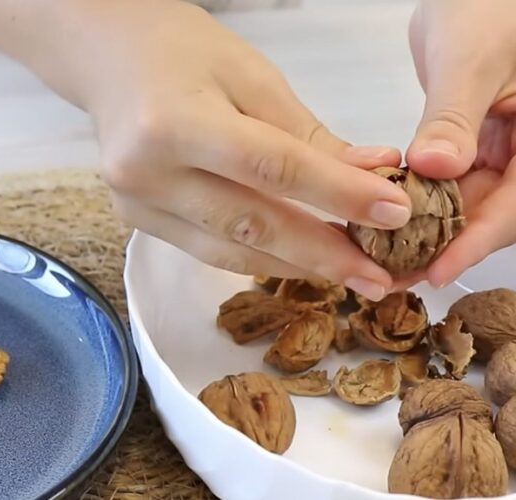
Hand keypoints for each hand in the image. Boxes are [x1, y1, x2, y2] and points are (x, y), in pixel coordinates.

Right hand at [0, 0, 410, 299]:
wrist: (107, 58)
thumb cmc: (179, 50)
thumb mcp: (251, 75)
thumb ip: (307, 134)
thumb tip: (372, 175)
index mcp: (173, 122)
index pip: (270, 168)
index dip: (337, 195)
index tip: (396, 215)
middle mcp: (145, 172)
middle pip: (250, 224)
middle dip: (322, 253)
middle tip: (381, 277)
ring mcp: (133, 202)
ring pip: (227, 250)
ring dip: (293, 267)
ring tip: (350, 279)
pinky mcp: (134, 219)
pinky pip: (205, 249)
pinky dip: (256, 256)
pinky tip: (297, 262)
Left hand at [406, 0, 515, 287]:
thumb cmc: (488, 6)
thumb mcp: (472, 59)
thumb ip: (454, 116)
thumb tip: (434, 167)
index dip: (475, 242)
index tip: (435, 271)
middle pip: (492, 214)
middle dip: (441, 247)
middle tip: (390, 274)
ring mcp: (504, 150)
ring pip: (467, 204)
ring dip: (424, 230)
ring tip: (377, 257)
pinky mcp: (475, 146)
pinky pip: (449, 184)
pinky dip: (418, 201)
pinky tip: (382, 217)